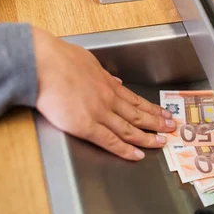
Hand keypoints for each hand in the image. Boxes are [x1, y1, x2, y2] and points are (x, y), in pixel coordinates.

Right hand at [32, 27, 176, 160]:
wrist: (42, 63)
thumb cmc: (58, 58)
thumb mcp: (87, 60)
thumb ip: (101, 73)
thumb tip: (112, 79)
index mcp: (107, 83)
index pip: (134, 99)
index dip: (151, 108)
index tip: (163, 113)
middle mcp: (108, 98)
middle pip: (138, 114)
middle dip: (157, 122)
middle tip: (171, 128)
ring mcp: (99, 113)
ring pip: (129, 128)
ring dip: (148, 137)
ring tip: (162, 142)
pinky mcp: (86, 126)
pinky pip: (110, 141)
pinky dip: (125, 150)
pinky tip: (137, 155)